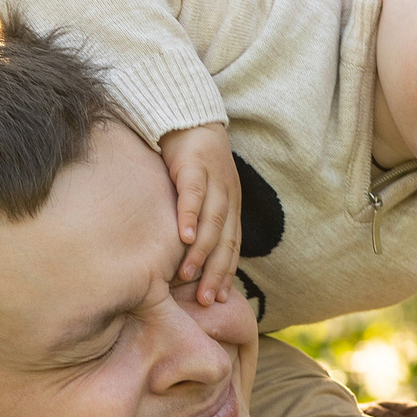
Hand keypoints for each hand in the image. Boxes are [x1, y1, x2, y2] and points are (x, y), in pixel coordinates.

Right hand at [157, 123, 241, 306]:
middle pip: (226, 239)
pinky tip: (183, 237)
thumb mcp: (201, 191)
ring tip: (189, 275)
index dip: (227, 272)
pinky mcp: (194, 166)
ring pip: (212, 221)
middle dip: (217, 272)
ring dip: (202, 250)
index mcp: (231, 204)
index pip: (232, 245)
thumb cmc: (191, 160)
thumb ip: (199, 219)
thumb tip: (187, 254)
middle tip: (207, 300)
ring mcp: (213, 180)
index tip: (219, 299)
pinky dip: (189, 216)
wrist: (188, 116)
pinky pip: (194, 195)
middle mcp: (228, 195)